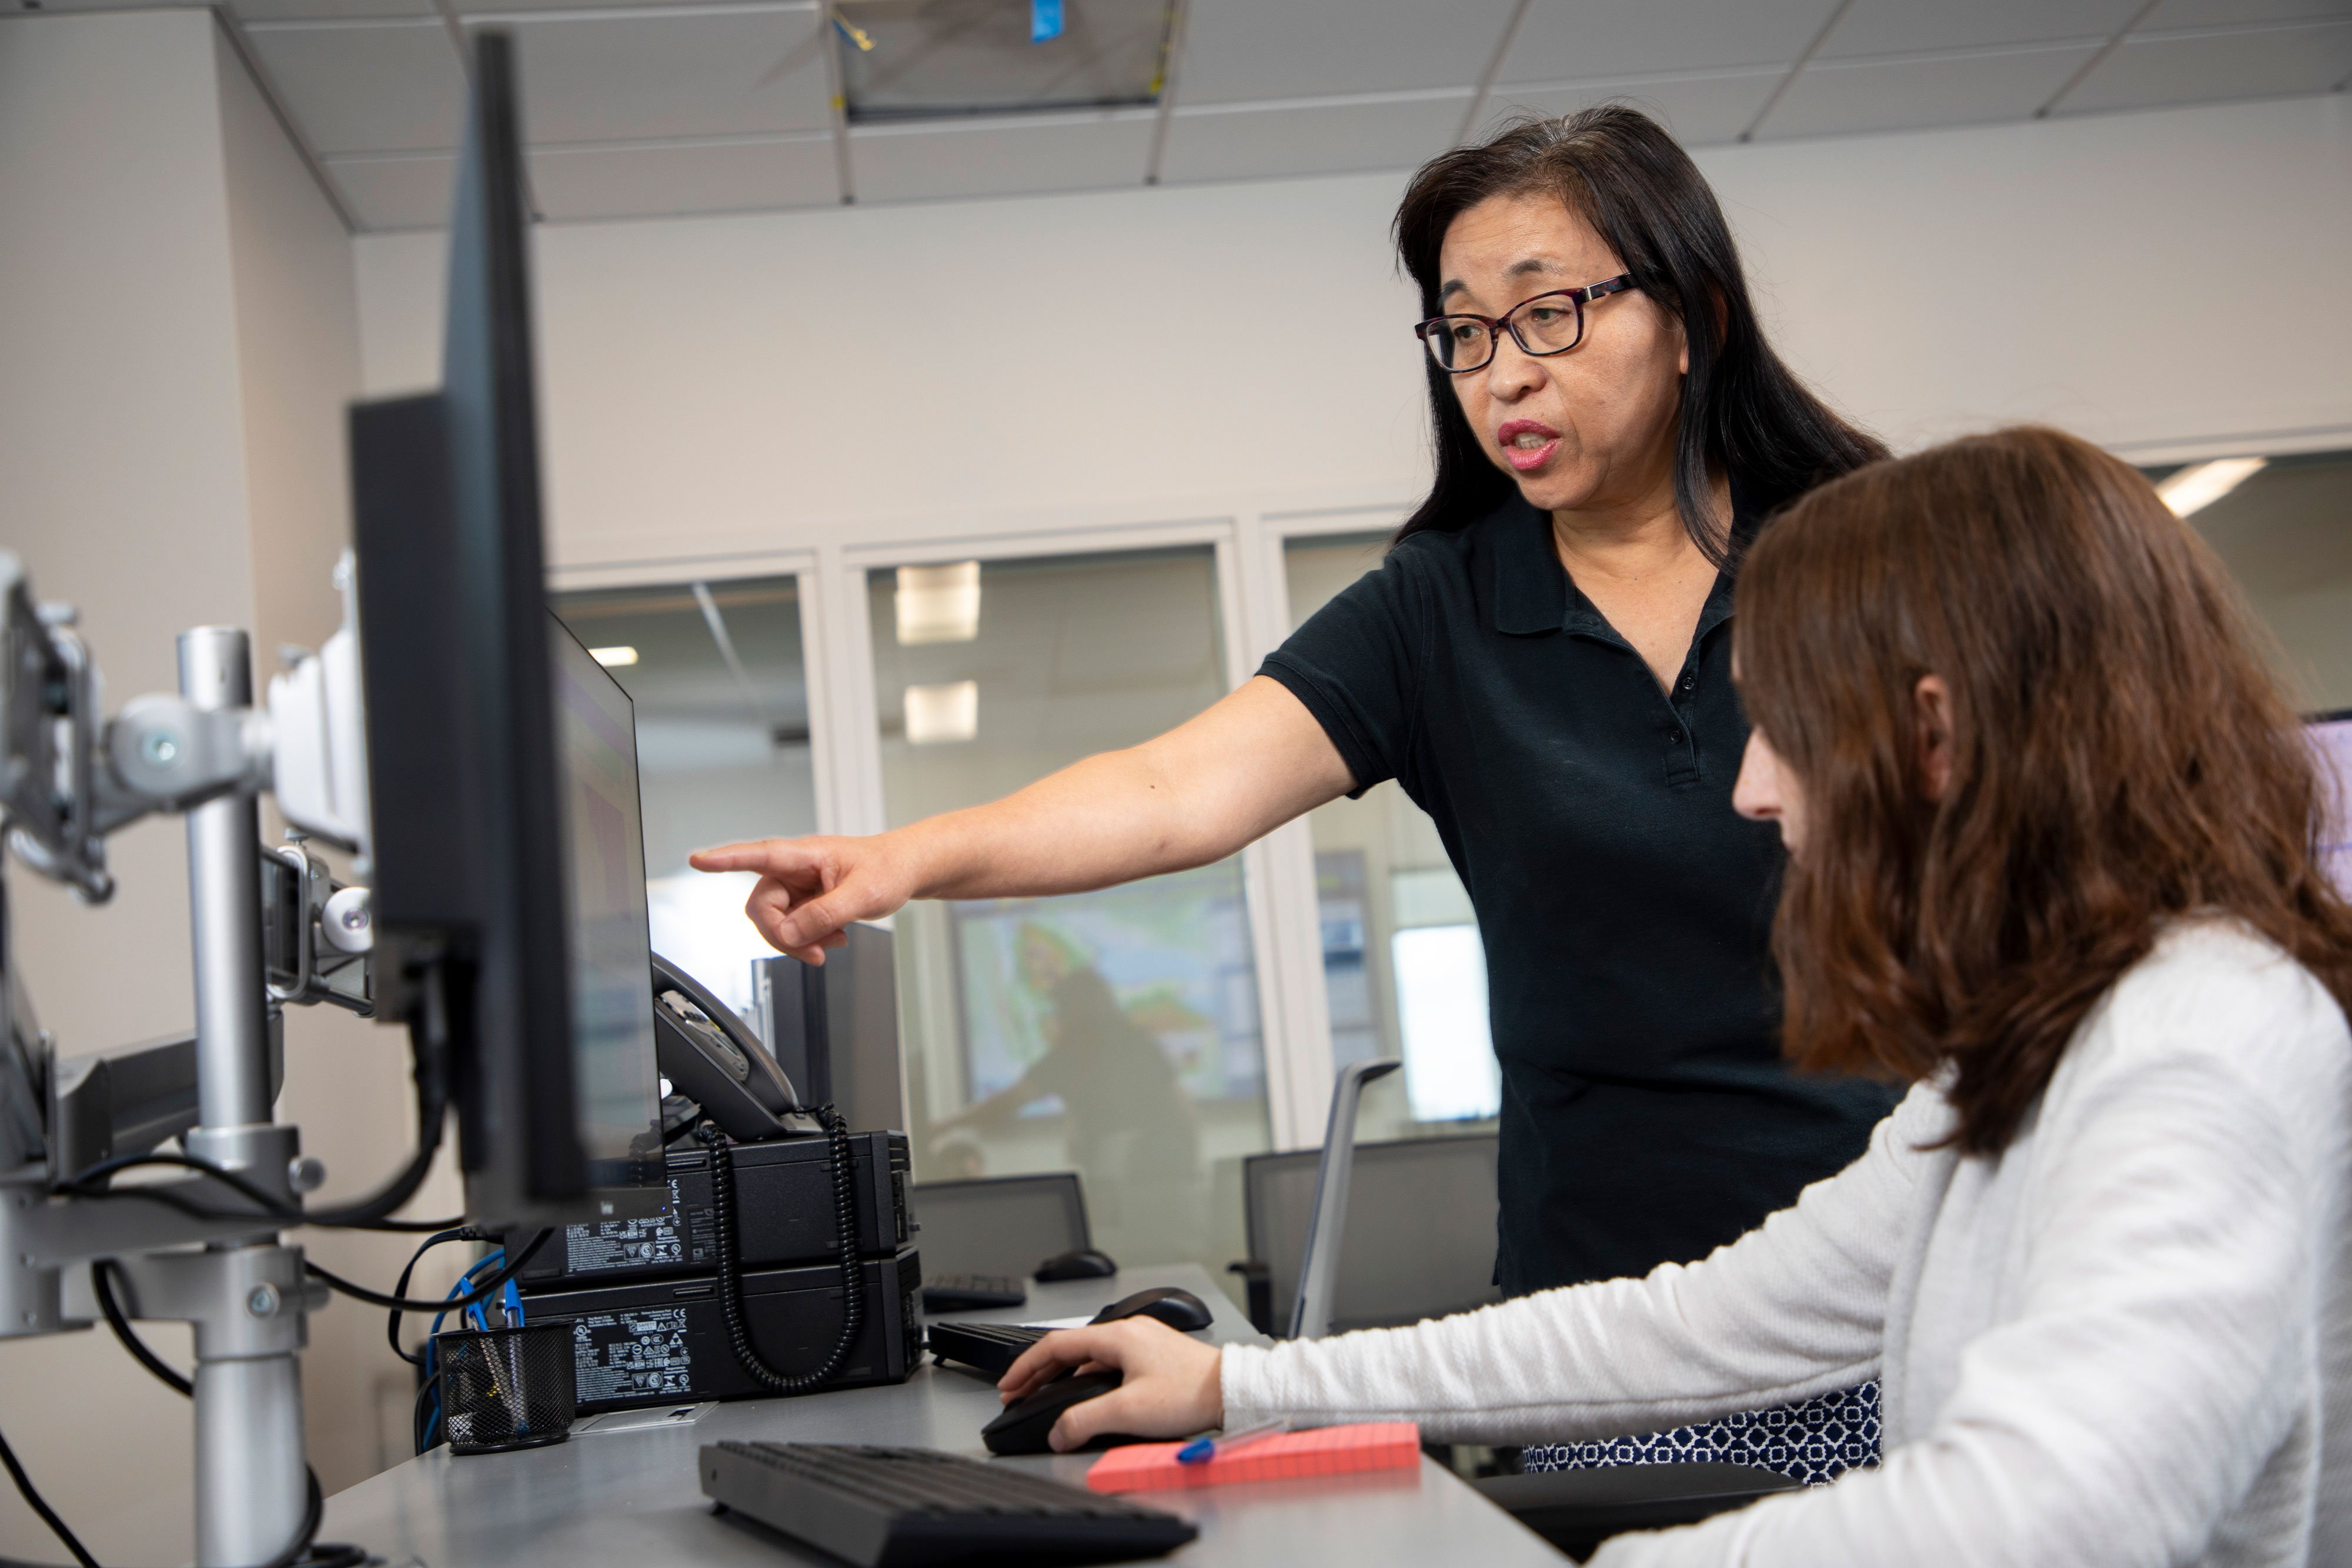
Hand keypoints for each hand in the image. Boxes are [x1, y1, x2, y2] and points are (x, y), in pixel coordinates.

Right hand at [687, 834, 921, 963]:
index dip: (725, 859)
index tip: (697, 860)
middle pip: (762, 906)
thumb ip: (823, 914)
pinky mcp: (805, 901)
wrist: (907, 870)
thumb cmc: (888, 869)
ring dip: (798, 940)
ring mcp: (798, 886)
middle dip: (783, 935)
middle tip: (814, 951)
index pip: (758, 854)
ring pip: (775, 922)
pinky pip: (791, 927)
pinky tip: (833, 937)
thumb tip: (788, 932)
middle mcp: (794, 868)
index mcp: (804, 855)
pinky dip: (809, 939)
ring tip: (833, 941)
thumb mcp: (862, 895)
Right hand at [997, 1319, 1223, 1451]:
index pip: (1057, 1345)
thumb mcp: (1129, 1411)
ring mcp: (1144, 1342)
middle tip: (1018, 1391)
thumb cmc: (1191, 1393)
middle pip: (1071, 1347)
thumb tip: (1057, 1433)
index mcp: (1119, 1336)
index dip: (1026, 1366)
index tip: (1009, 1384)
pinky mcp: (1155, 1356)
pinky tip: (1085, 1396)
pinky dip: (1087, 1377)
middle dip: (1039, 1371)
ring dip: (1063, 1374)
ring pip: (1090, 1355)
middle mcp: (1130, 1332)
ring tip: (1045, 1394)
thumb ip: (1085, 1421)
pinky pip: (1109, 1361)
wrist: (1233, 1391)